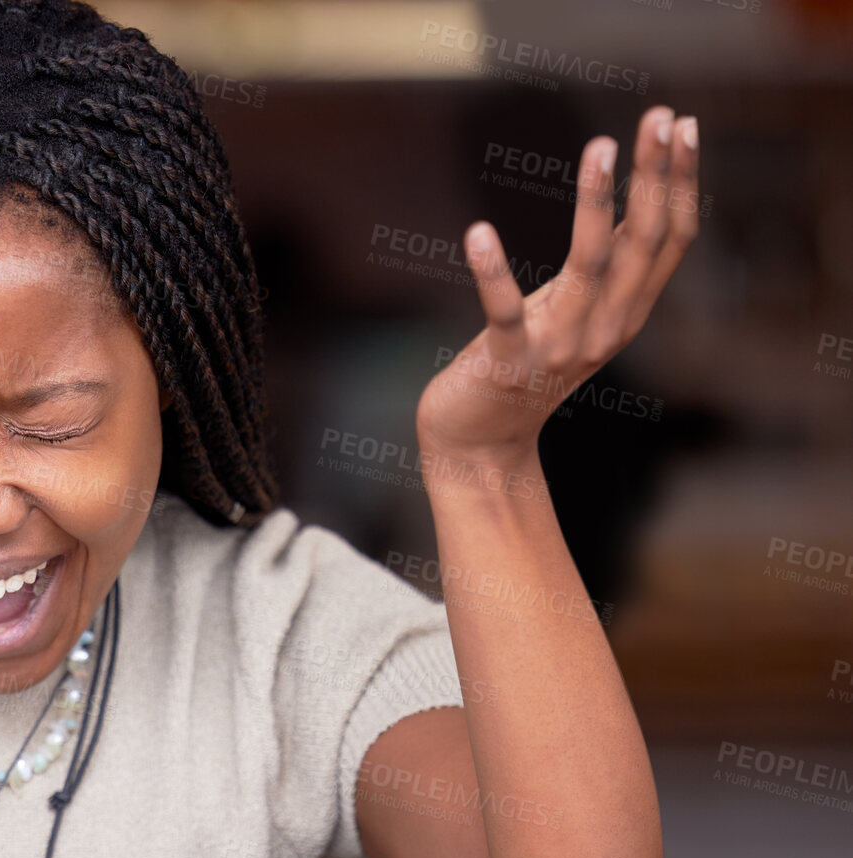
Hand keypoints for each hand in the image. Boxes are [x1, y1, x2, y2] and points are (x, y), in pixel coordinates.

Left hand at [415, 105, 700, 469]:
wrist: (480, 441)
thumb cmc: (525, 365)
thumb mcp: (576, 312)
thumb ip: (607, 268)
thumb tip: (636, 200)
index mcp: (626, 313)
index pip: (671, 239)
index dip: (682, 182)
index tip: (683, 124)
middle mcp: (605, 329)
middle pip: (643, 241)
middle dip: (655, 174)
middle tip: (661, 115)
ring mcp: (558, 348)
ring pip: (589, 264)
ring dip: (597, 202)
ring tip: (601, 146)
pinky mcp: (506, 362)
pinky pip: (501, 311)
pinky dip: (490, 271)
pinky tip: (477, 231)